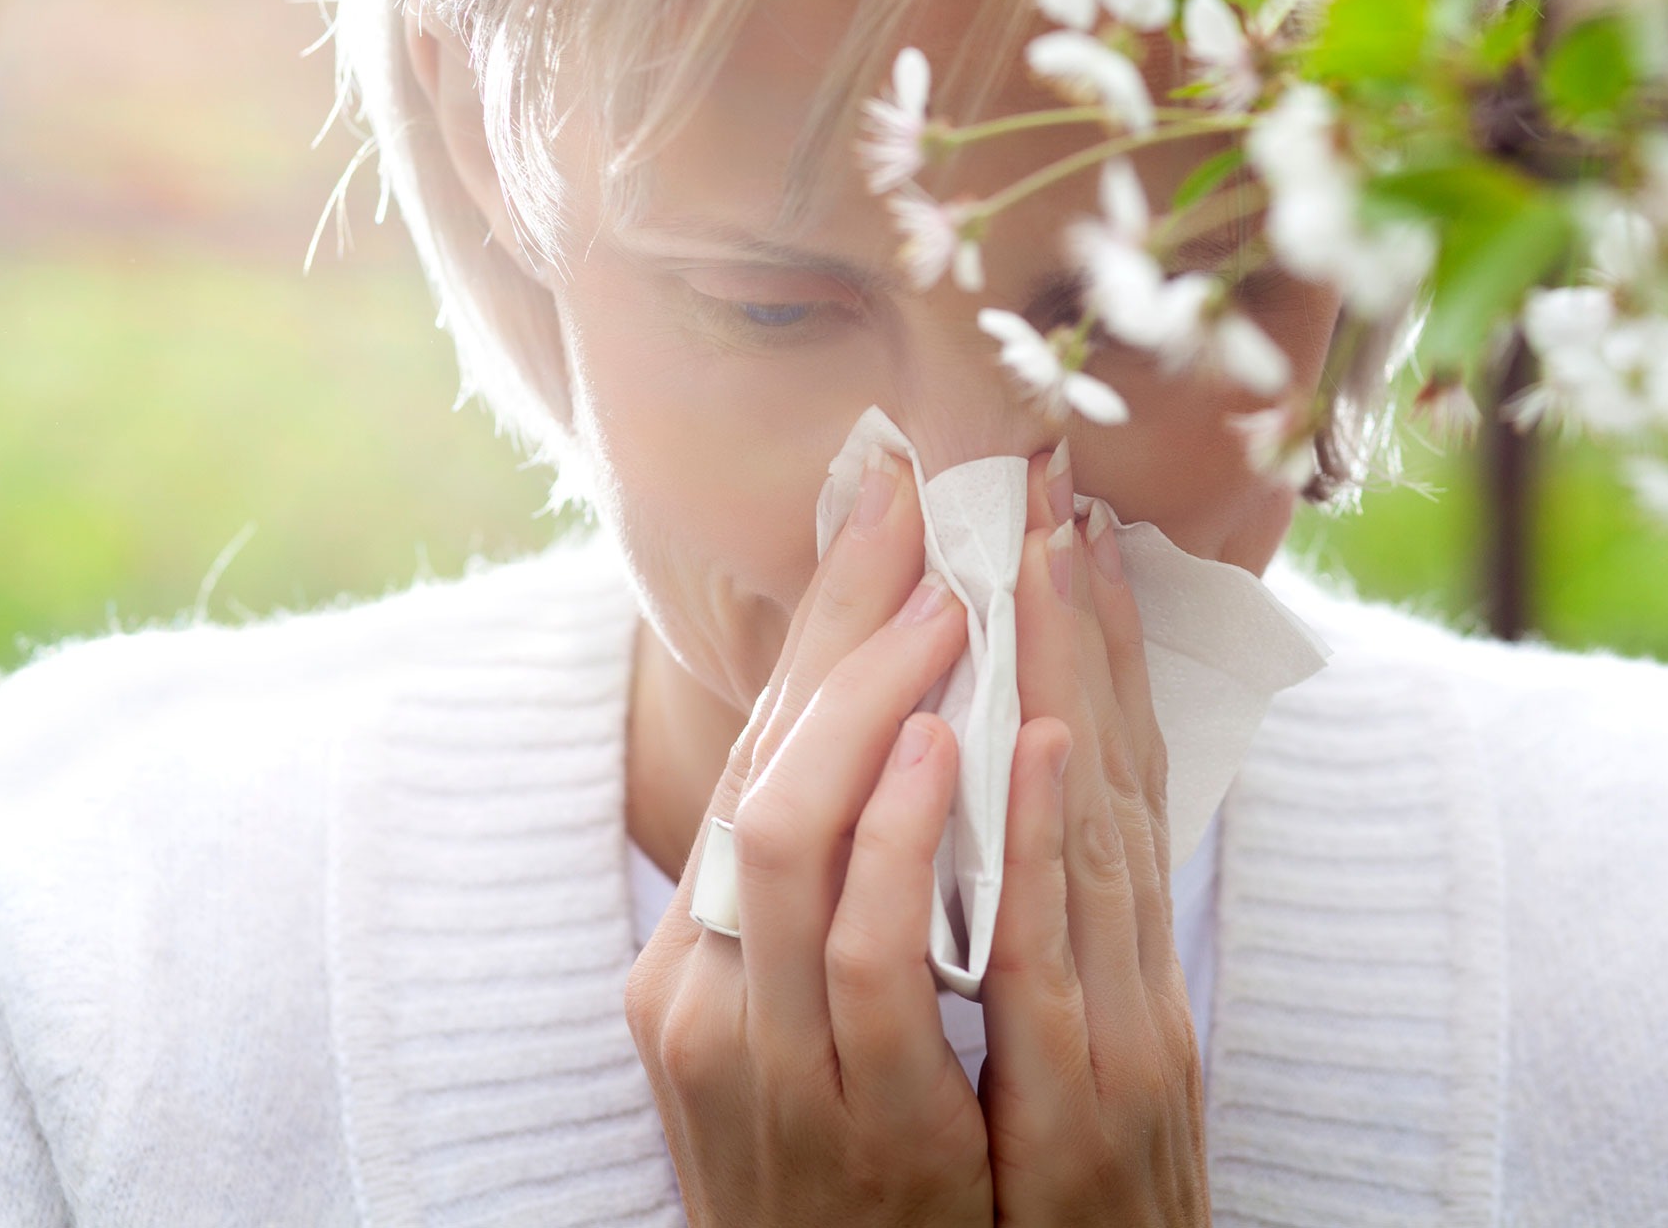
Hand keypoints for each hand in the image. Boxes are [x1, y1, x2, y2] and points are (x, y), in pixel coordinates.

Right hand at [624, 450, 992, 1226]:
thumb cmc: (848, 1166)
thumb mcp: (808, 1023)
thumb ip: (832, 896)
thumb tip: (889, 738)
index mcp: (696, 955)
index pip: (753, 753)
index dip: (820, 627)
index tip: (883, 506)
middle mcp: (704, 993)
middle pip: (759, 768)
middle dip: (844, 637)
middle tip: (927, 529)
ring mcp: (766, 1059)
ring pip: (785, 838)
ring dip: (877, 706)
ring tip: (951, 612)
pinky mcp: (852, 1123)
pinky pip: (872, 957)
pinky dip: (914, 835)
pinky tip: (971, 748)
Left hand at [978, 449, 1210, 1226]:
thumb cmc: (1062, 1211)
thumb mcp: (1067, 1062)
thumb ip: (1046, 936)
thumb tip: (1004, 811)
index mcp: (1124, 962)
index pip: (1113, 773)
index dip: (1094, 649)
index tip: (1070, 533)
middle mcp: (1135, 978)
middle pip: (1110, 768)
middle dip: (1080, 626)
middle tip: (1057, 496)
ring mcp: (1124, 1033)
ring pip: (1097, 824)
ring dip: (1073, 680)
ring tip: (1053, 556)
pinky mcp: (1091, 1104)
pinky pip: (1050, 950)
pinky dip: (1049, 837)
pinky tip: (1036, 738)